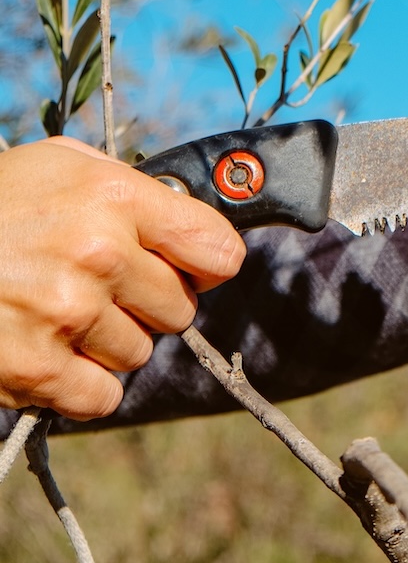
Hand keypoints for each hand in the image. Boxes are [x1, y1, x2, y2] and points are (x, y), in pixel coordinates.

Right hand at [0, 138, 244, 419]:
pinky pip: (101, 396)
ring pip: (138, 353)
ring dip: (106, 344)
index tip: (186, 268)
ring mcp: (66, 312)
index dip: (205, 265)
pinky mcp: (33, 366)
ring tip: (56, 314)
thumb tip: (191, 227)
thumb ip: (132, 191)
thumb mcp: (59, 166)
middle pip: (179, 310)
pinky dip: (80, 386)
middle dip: (146, 305)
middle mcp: (98, 253)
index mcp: (114, 198)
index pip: (218, 251)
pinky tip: (48, 355)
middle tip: (95, 290)